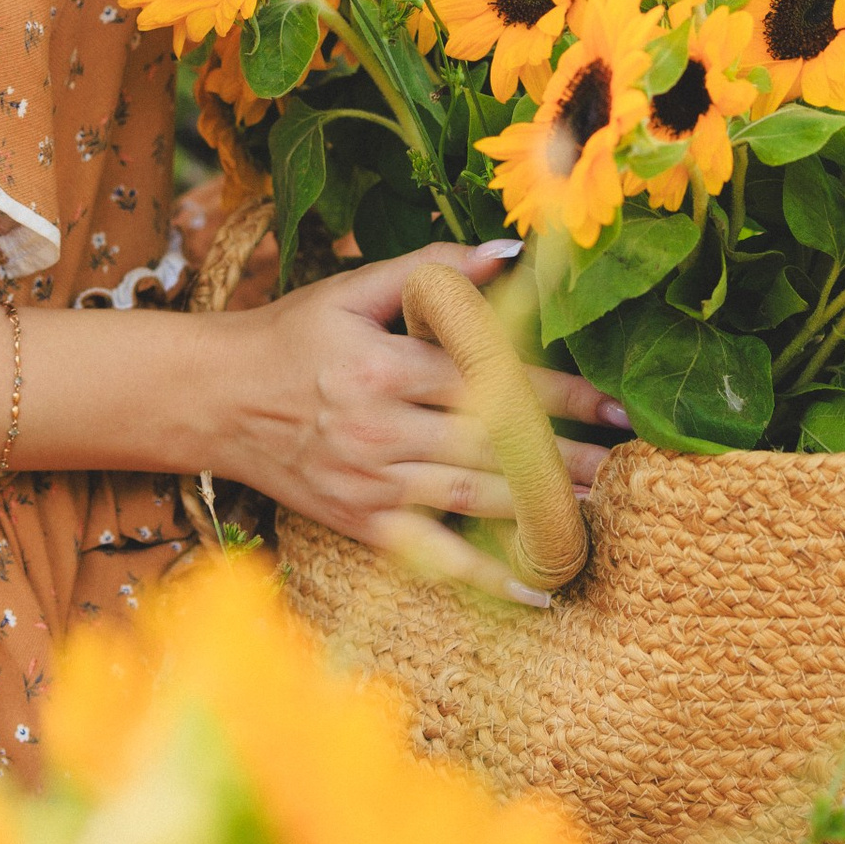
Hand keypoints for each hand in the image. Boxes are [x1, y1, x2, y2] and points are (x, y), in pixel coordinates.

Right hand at [205, 238, 629, 603]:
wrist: (214, 400)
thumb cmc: (290, 336)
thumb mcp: (350, 289)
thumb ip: (431, 269)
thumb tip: (507, 253)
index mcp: (383, 364)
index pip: (488, 378)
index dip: (555, 393)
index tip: (611, 403)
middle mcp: (380, 428)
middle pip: (492, 443)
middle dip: (565, 454)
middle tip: (629, 462)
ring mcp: (372, 484)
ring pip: (473, 497)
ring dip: (542, 505)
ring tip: (603, 508)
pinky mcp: (362, 524)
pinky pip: (435, 557)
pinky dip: (488, 578)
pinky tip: (540, 590)